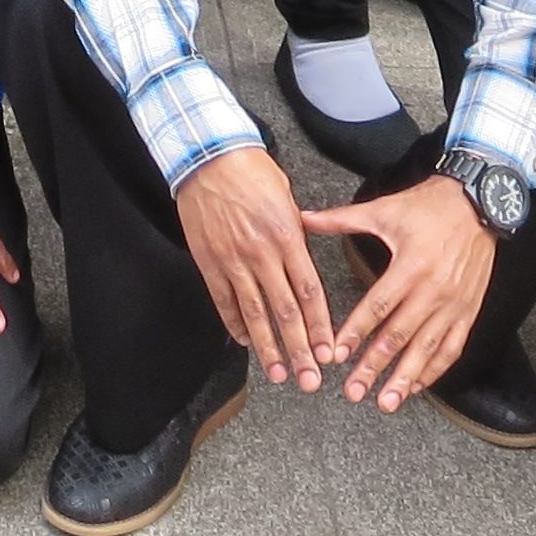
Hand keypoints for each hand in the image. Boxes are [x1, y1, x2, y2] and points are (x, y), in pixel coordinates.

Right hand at [172, 143, 335, 392]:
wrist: (207, 155)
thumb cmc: (251, 171)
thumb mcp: (286, 199)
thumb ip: (297, 236)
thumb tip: (304, 267)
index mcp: (287, 237)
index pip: (309, 293)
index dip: (320, 328)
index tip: (328, 353)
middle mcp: (262, 254)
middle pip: (285, 312)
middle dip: (299, 351)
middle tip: (310, 380)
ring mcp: (233, 260)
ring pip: (254, 314)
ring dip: (268, 348)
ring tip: (278, 374)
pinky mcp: (209, 261)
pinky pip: (224, 301)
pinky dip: (235, 324)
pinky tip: (245, 342)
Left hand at [303, 171, 496, 411]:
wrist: (479, 204)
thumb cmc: (430, 207)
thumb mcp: (384, 210)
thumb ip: (342, 219)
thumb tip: (303, 218)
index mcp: (409, 266)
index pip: (377, 307)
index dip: (356, 333)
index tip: (337, 355)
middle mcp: (432, 290)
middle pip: (399, 336)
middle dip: (374, 367)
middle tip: (354, 391)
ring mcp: (453, 305)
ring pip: (427, 349)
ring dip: (405, 378)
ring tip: (386, 402)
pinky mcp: (468, 312)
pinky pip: (451, 348)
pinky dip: (435, 370)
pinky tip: (417, 385)